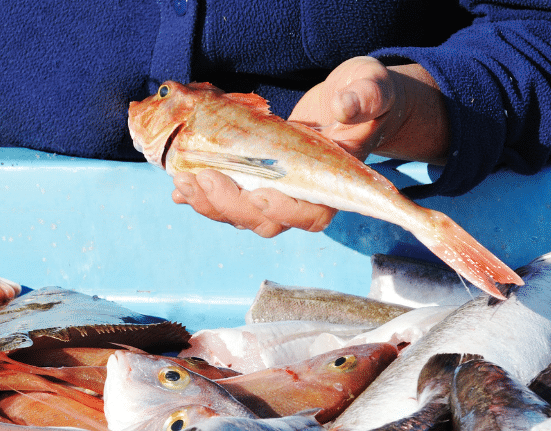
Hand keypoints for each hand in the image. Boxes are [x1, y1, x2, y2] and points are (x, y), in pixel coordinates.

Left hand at [172, 56, 449, 236]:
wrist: (349, 103)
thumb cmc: (364, 97)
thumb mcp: (371, 89)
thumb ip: (366, 98)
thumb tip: (346, 107)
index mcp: (336, 184)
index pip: (311, 214)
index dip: (284, 211)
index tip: (260, 194)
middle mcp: (304, 197)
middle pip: (265, 221)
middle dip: (231, 205)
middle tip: (205, 177)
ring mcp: (277, 193)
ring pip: (240, 215)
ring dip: (209, 204)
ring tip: (183, 180)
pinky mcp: (256, 183)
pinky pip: (226, 200)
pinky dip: (201, 197)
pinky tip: (179, 188)